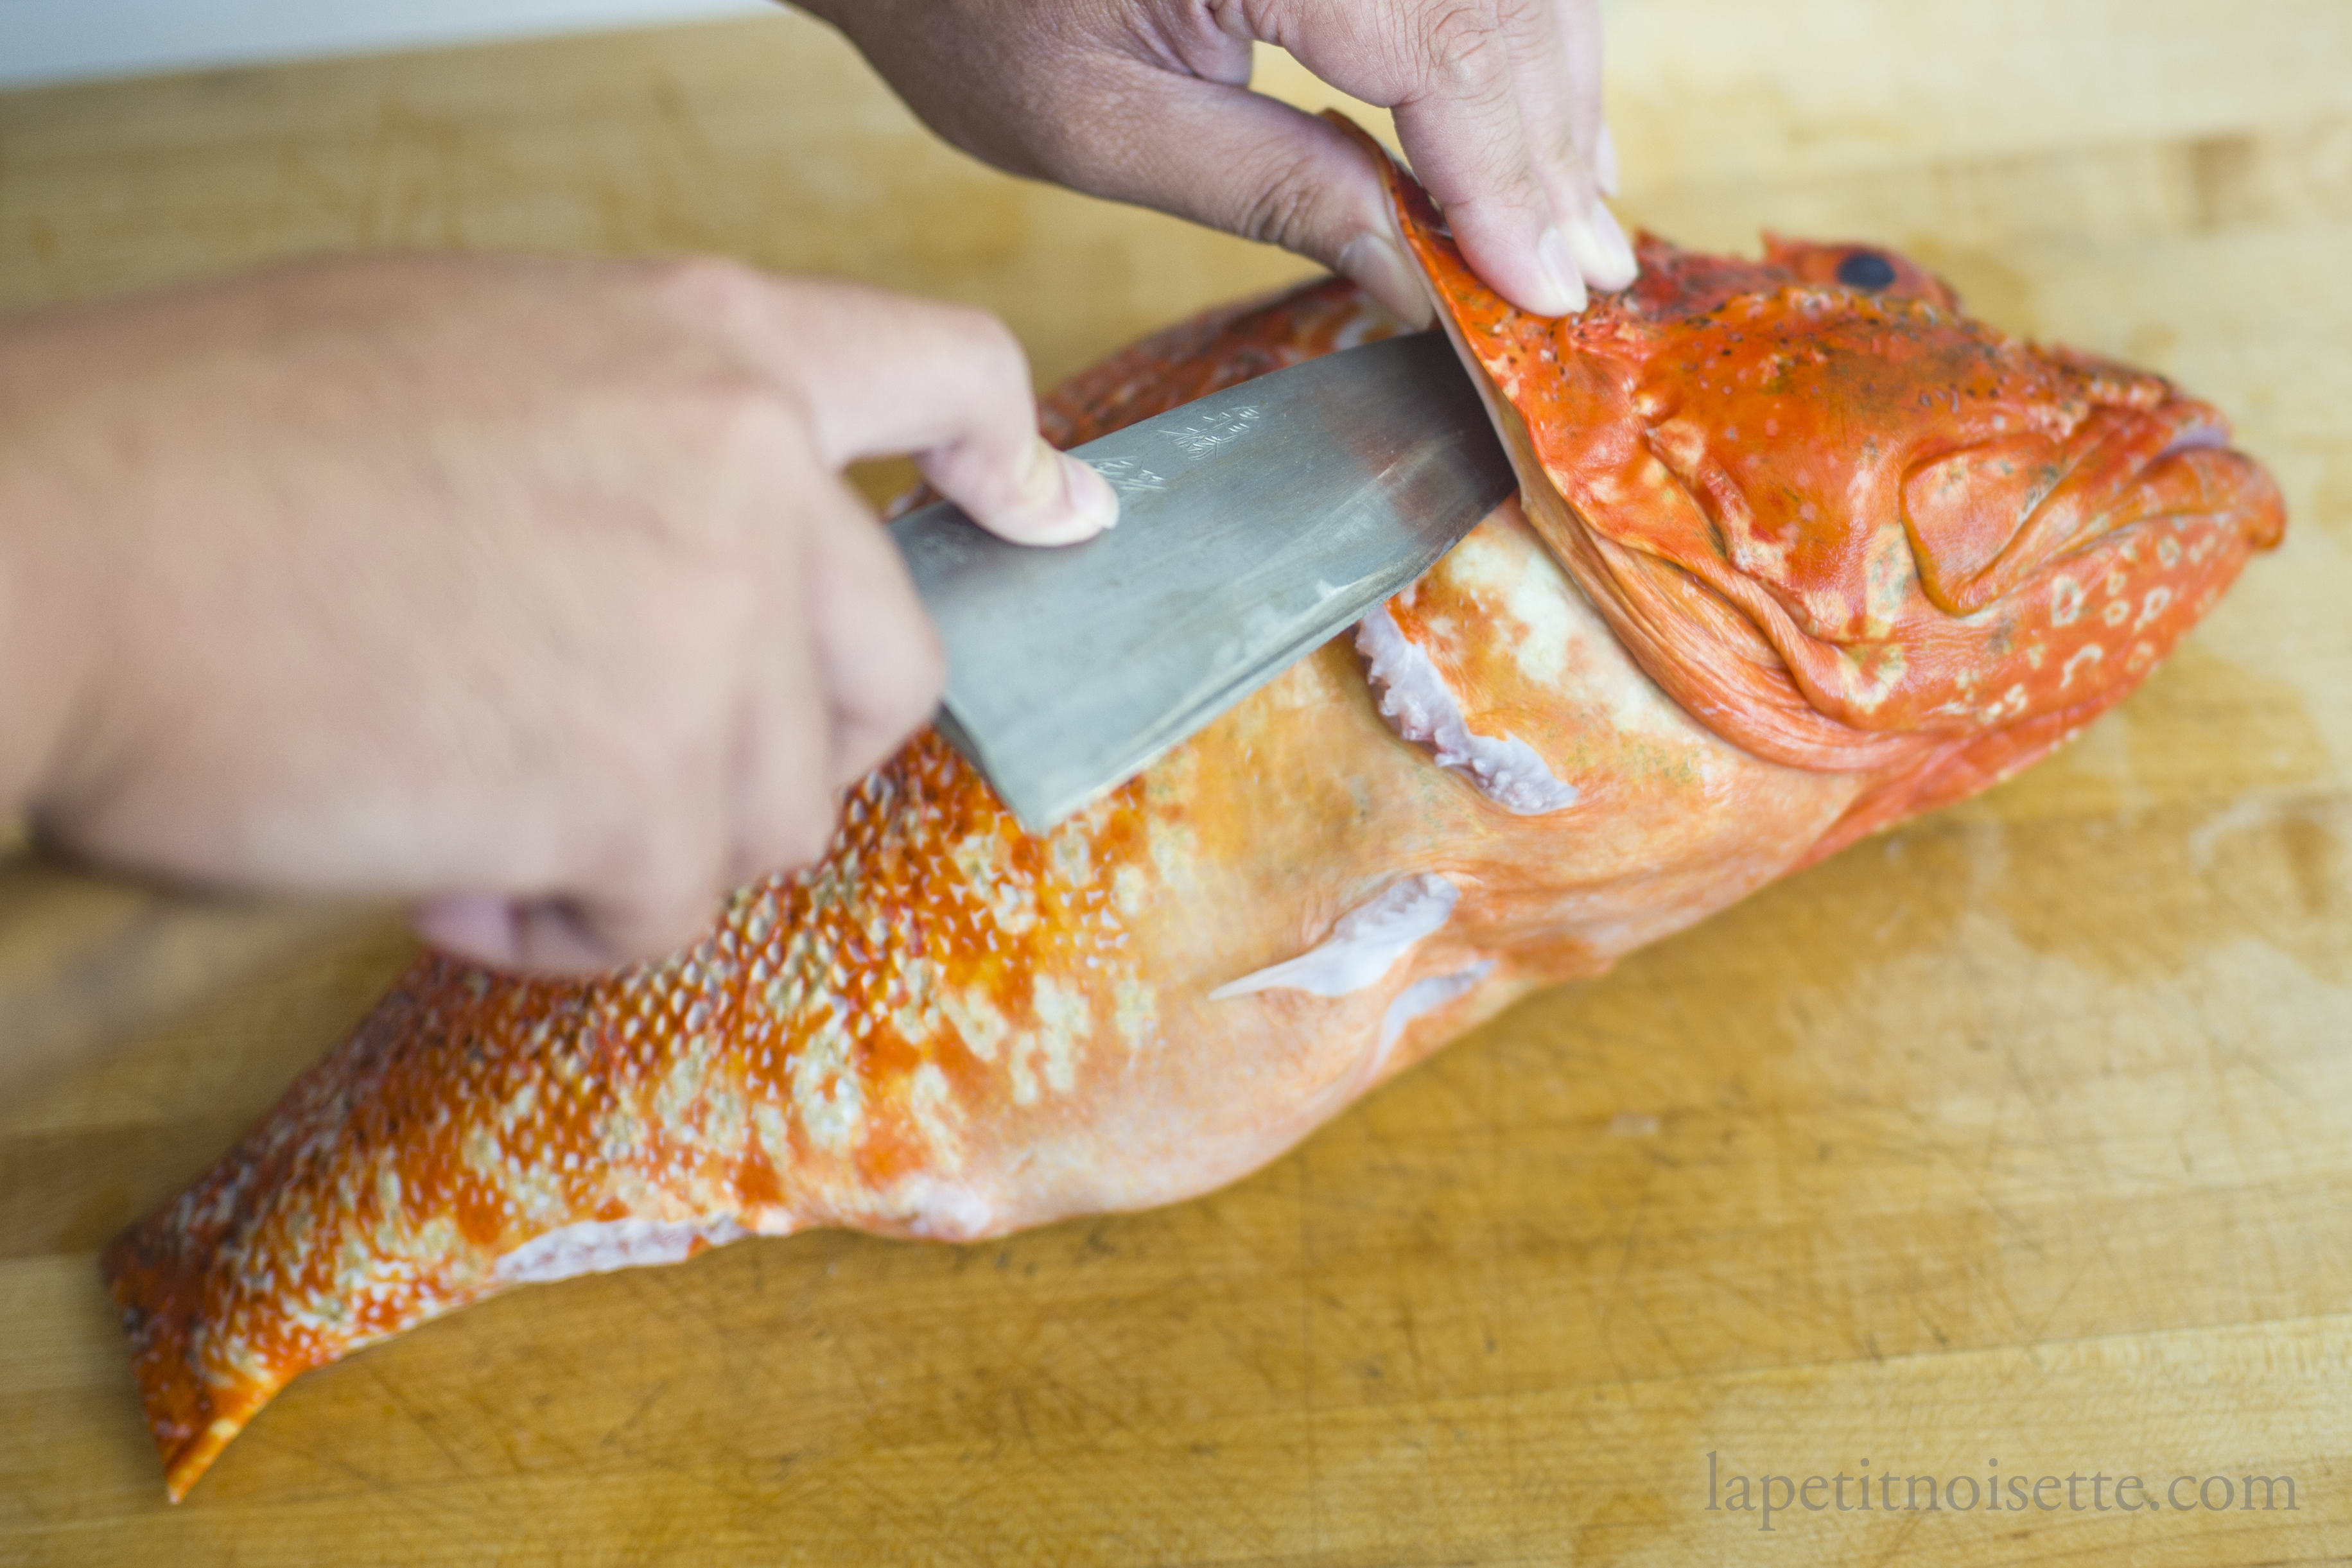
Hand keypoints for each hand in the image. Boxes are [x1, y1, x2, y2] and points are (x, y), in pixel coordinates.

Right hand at [0, 254, 1114, 972]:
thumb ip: (640, 447)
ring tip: (479, 805)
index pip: (947, 370)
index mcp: (706, 344)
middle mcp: (746, 474)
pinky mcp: (644, 786)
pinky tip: (449, 873)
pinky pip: (665, 906)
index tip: (1054, 522)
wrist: (56, 542)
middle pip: (893, 667)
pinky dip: (565, 921)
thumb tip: (706, 568)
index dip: (1013, 459)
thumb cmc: (211, 453)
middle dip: (781, 742)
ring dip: (644, 838)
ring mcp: (710, 631)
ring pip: (777, 810)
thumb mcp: (473, 367)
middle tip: (638, 764)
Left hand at [797, 0, 1635, 320]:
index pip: (1444, 51)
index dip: (1509, 182)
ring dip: (1552, 95)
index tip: (1545, 291)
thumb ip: (1270, 190)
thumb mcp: (1094, 127)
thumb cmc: (962, 3)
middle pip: (1505, 9)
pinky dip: (1512, 38)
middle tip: (1583, 275)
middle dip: (1552, 149)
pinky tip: (1529, 118)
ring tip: (1574, 215)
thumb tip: (1415, 276)